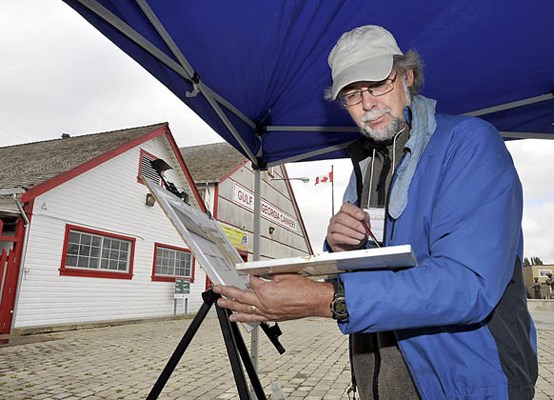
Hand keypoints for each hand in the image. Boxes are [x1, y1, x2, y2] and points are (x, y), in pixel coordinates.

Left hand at [213, 274, 333, 322]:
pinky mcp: (272, 317)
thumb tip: (260, 273)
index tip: (245, 274)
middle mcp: (264, 303)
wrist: (314, 301)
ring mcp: (267, 312)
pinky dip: (243, 318)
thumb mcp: (284, 274)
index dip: (248, 277)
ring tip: (221, 304)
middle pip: (241, 297)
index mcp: (265, 290)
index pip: (250, 281)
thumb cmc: (304, 288)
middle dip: (227, 293)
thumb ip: (268, 274)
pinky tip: (236, 317)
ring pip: (244, 310)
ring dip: (231, 306)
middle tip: (217, 290)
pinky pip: (254, 318)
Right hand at [326, 203, 368, 251]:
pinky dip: (348, 239)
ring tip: (360, 237)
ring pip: (338, 227)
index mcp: (344, 212)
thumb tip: (364, 217)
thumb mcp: (364, 224)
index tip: (362, 217)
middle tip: (363, 230)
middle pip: (341, 217)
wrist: (350, 247)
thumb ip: (365, 218)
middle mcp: (336, 219)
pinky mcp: (331, 238)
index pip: (346, 207)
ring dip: (352, 233)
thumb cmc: (356, 233)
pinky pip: (337, 237)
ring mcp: (332, 228)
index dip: (354, 211)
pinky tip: (355, 241)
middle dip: (355, 224)